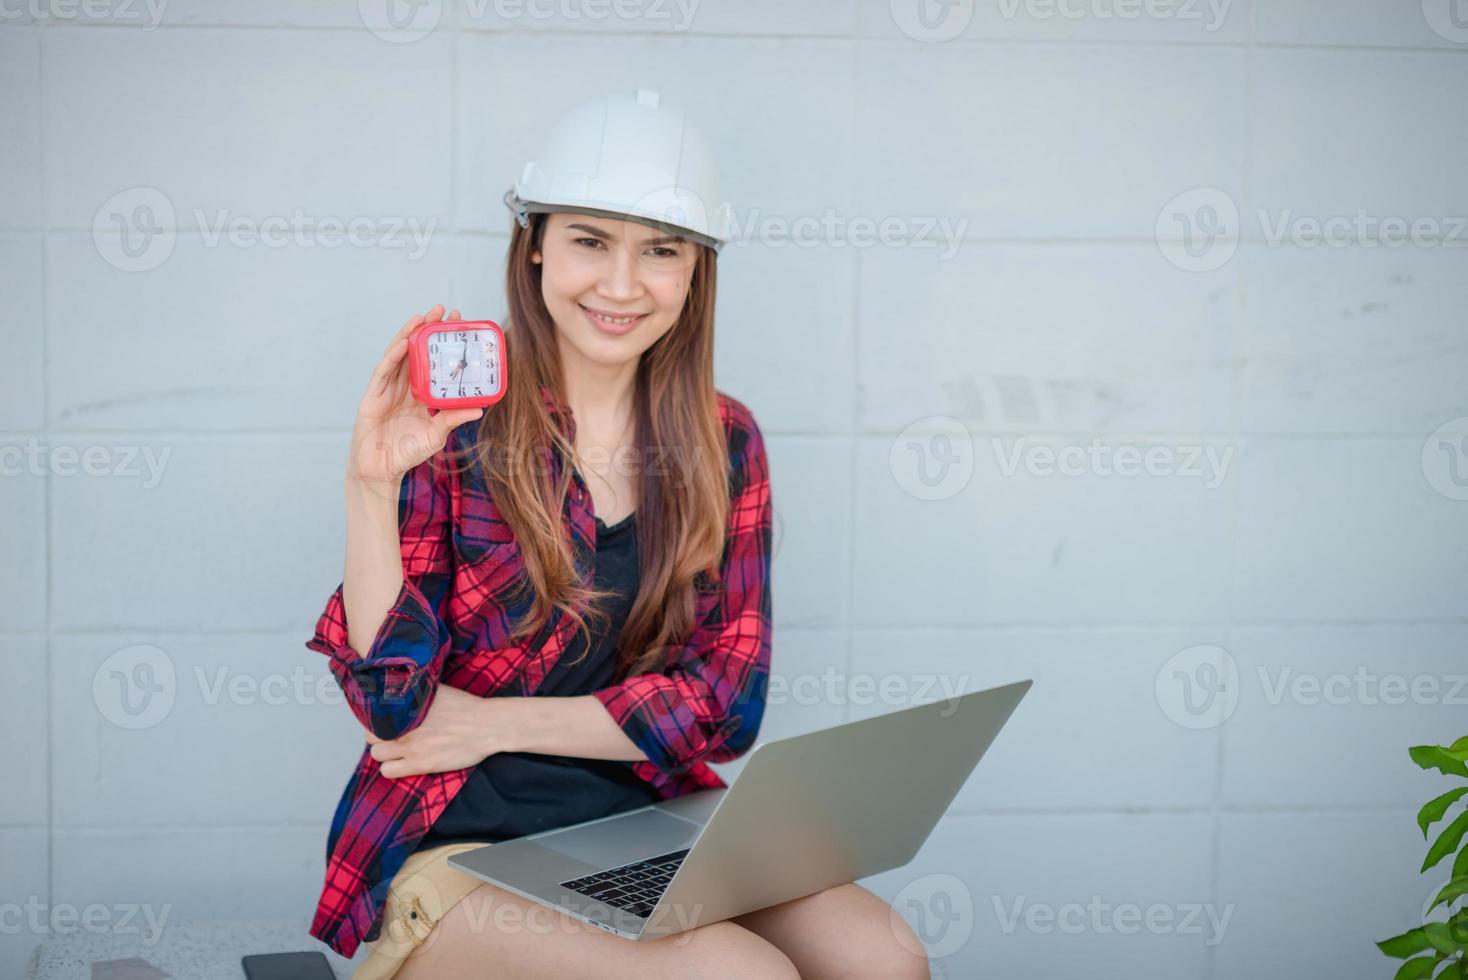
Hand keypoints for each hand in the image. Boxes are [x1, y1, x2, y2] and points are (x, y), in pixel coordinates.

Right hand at [346, 304, 484, 489]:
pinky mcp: (372, 396)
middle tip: (443, 309)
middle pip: (416, 351)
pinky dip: (393, 355)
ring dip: (409, 334)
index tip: (459, 324)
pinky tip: (404, 342)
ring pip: (398, 355)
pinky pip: (383, 372)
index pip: (433, 362)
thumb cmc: (407, 453)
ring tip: (423, 317)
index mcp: (421, 394)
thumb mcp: (436, 435)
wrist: (381, 471)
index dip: (442, 343)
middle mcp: (404, 387)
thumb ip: (452, 419)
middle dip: (427, 329)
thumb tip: (480, 408)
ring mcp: (387, 389)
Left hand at [364, 685, 519, 778]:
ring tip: (397, 751)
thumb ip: (416, 691)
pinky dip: (392, 768)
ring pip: (376, 755)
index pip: (372, 714)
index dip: (376, 720)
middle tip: (391, 737)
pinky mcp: (419, 764)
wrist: (486, 725)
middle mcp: (404, 726)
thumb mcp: (437, 690)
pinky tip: (404, 763)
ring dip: (385, 754)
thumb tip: (403, 684)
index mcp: (406, 706)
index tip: (385, 722)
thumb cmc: (465, 706)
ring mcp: (410, 746)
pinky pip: (387, 772)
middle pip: (370, 736)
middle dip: (379, 737)